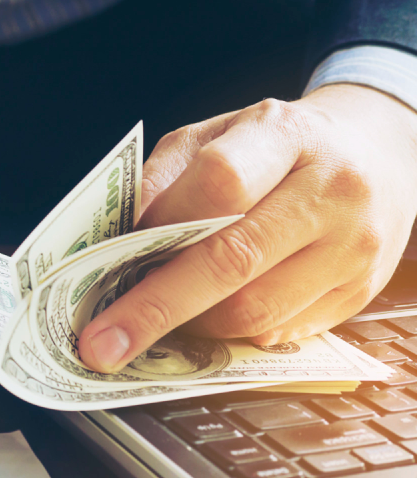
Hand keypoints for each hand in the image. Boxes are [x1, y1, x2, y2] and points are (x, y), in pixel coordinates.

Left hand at [76, 85, 416, 372]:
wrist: (375, 152)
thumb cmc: (277, 144)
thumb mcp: (217, 133)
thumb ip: (166, 177)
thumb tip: (119, 238)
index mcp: (285, 134)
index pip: (220, 183)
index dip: (162, 226)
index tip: (112, 261)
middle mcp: (331, 191)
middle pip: (233, 260)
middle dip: (156, 308)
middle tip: (103, 344)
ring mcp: (353, 247)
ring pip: (255, 310)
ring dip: (193, 325)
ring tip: (159, 318)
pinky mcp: (360, 293)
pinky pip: (280, 331)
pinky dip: (231, 334)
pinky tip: (207, 318)